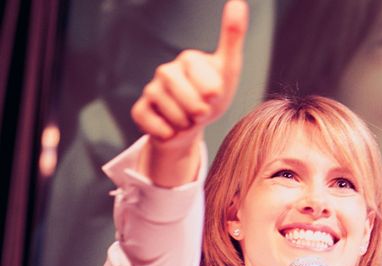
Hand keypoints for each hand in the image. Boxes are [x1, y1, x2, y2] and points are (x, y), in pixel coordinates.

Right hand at [131, 0, 247, 167]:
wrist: (193, 127)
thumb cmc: (213, 97)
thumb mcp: (228, 70)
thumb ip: (233, 38)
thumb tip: (238, 0)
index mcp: (188, 59)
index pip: (208, 85)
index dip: (214, 97)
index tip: (215, 96)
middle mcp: (165, 70)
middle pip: (188, 99)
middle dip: (201, 112)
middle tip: (202, 112)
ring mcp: (150, 90)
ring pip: (173, 114)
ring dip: (186, 124)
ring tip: (188, 119)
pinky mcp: (139, 110)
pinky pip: (154, 125)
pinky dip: (167, 132)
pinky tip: (172, 128)